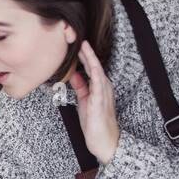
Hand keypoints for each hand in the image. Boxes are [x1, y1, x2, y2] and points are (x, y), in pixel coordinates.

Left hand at [69, 40, 119, 164]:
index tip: (75, 44)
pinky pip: (98, 84)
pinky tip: (91, 64)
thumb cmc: (94, 123)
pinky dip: (94, 72)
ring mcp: (103, 93)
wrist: (104, 141)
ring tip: (83, 46)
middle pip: (94, 65)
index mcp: (98, 87)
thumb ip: (80, 87)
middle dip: (87, 52)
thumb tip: (74, 74)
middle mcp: (103, 87)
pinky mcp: (100, 101)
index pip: (90, 67)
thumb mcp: (84, 101)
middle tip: (78, 37)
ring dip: (90, 58)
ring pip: (97, 70)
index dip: (83, 55)